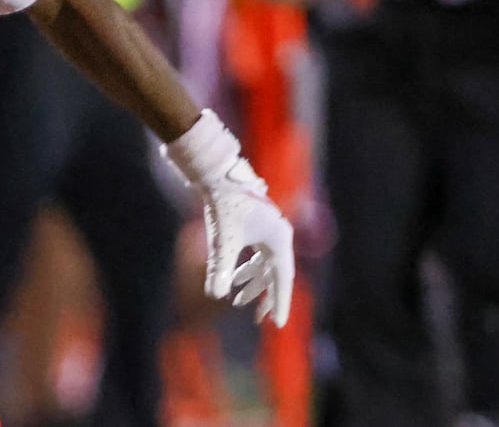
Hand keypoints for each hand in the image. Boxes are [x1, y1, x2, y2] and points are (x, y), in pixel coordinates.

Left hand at [163, 110, 295, 327]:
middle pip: (276, 274)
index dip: (280, 303)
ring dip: (253, 283)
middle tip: (259, 319)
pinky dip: (247, 268)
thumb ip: (221, 269)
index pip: (283, 279)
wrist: (216, 175)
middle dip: (266, 297)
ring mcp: (269, 229)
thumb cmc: (222, 207)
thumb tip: (215, 295)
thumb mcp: (222, 242)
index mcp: (279, 240)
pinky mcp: (257, 225)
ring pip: (265, 265)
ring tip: (238, 301)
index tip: (278, 324)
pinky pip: (258, 254)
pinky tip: (236, 278)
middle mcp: (279, 235)